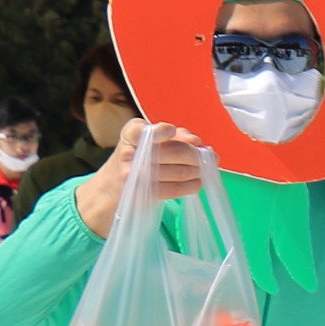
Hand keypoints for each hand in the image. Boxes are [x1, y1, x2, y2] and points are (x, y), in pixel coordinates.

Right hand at [76, 123, 207, 237]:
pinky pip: (173, 190)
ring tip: (205, 170)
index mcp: (131, 134)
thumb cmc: (140, 155)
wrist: (113, 185)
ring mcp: (134, 176)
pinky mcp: (141, 194)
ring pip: (177, 172)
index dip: (159, 132)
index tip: (171, 131)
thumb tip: (196, 141)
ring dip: (198, 172)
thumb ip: (175, 135)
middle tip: (211, 157)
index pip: (142, 131)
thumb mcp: (150, 139)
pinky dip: (190, 186)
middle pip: (172, 152)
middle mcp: (129, 154)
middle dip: (196, 155)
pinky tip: (198, 183)